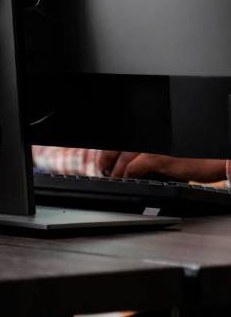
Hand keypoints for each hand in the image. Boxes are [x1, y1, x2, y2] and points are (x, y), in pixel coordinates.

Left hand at [97, 150, 227, 182]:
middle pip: (117, 147)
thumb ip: (147, 155)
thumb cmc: (193, 157)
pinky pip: (134, 168)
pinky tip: (130, 181)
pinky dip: (129, 176)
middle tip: (104, 170)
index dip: (108, 151)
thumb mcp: (165, 153)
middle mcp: (148, 138)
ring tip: (115, 179)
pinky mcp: (158, 158)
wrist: (214, 159)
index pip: (120, 141)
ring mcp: (152, 146)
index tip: (104, 161)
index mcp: (150, 135)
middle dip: (106, 159)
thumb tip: (129, 166)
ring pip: (124, 159)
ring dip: (117, 172)